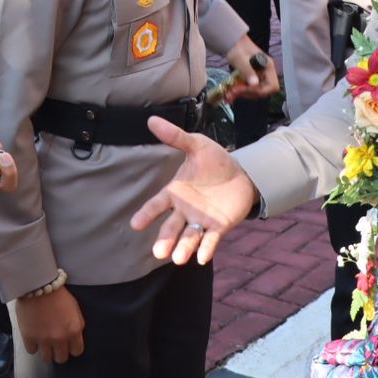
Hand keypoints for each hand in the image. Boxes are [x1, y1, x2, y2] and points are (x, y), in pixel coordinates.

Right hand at [16, 285, 84, 363]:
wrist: (38, 284)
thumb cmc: (58, 293)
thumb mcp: (75, 308)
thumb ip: (76, 325)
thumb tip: (74, 337)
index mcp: (74, 331)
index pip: (77, 352)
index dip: (72, 348)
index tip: (68, 344)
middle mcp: (60, 338)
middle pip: (61, 358)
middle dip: (59, 351)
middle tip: (55, 343)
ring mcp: (44, 339)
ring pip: (47, 359)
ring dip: (46, 351)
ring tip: (44, 342)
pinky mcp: (29, 337)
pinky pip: (32, 351)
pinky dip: (33, 345)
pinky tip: (33, 337)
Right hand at [129, 116, 256, 265]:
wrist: (241, 173)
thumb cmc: (213, 160)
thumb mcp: (197, 145)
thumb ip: (176, 137)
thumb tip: (151, 119)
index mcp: (175, 192)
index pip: (157, 204)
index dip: (147, 214)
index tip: (135, 224)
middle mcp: (185, 209)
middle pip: (172, 227)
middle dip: (165, 239)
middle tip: (159, 252)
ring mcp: (201, 220)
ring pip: (189, 237)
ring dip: (183, 248)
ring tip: (178, 258)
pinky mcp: (218, 227)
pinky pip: (210, 240)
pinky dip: (206, 249)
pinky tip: (202, 258)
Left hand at [223, 36, 278, 101]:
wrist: (231, 42)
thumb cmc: (237, 47)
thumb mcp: (241, 59)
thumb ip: (248, 71)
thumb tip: (254, 84)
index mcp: (268, 67)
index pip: (272, 86)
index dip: (259, 90)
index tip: (245, 89)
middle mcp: (266, 73)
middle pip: (262, 91)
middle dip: (247, 93)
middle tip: (232, 93)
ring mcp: (259, 76)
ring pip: (254, 92)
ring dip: (241, 94)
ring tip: (229, 94)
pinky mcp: (252, 78)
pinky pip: (248, 89)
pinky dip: (239, 92)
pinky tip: (230, 94)